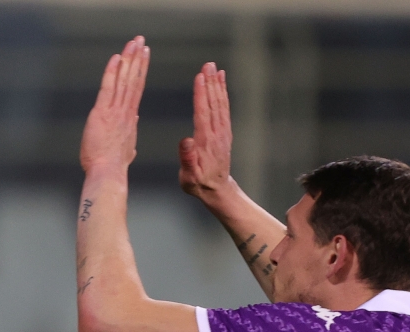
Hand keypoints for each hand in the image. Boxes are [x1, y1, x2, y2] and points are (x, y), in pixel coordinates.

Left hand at [80, 36, 149, 173]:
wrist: (108, 172)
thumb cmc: (113, 166)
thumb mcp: (127, 148)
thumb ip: (130, 132)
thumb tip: (134, 120)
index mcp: (130, 119)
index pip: (136, 89)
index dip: (140, 71)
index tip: (144, 57)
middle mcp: (126, 111)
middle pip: (134, 79)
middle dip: (137, 59)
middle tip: (141, 41)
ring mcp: (116, 111)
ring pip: (124, 80)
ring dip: (129, 59)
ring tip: (134, 43)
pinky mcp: (103, 113)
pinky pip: (108, 88)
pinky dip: (112, 72)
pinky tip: (116, 58)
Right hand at [178, 62, 232, 200]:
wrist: (216, 189)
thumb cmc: (197, 183)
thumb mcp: (188, 176)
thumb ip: (187, 158)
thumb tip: (185, 140)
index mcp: (205, 142)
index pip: (203, 113)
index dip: (201, 94)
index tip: (199, 77)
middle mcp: (216, 134)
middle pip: (213, 104)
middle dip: (210, 83)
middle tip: (208, 65)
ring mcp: (222, 132)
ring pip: (220, 104)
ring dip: (217, 85)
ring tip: (214, 68)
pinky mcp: (224, 132)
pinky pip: (224, 108)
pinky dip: (222, 93)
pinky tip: (220, 82)